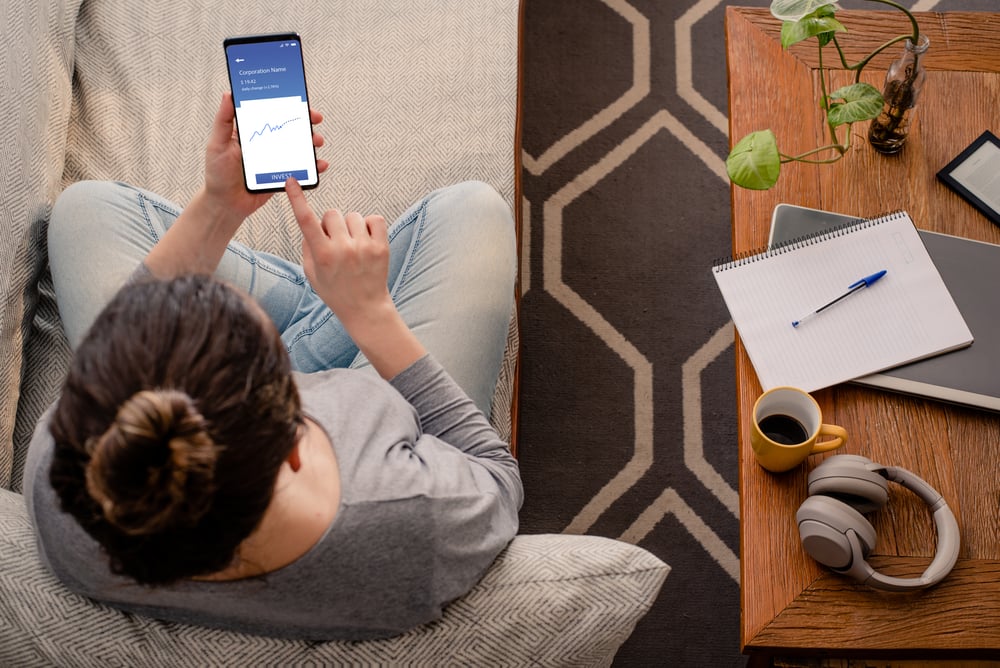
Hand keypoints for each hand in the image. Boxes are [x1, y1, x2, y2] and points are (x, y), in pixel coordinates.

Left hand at [202, 92, 328, 221]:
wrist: (226, 204)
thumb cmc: (217, 173)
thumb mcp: (218, 143)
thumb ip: (223, 120)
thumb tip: (228, 94)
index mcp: (252, 132)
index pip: (272, 113)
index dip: (286, 105)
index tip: (299, 101)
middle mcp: (266, 143)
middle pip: (289, 128)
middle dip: (306, 122)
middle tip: (316, 119)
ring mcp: (276, 159)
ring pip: (298, 147)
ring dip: (311, 142)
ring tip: (317, 142)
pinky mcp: (283, 175)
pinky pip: (301, 169)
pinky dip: (313, 167)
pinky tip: (320, 165)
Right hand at [285, 178, 390, 319]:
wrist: (365, 308)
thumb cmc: (335, 291)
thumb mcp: (311, 273)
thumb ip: (307, 246)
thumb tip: (311, 223)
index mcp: (322, 255)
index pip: (306, 220)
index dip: (296, 198)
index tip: (291, 181)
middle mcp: (342, 249)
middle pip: (332, 214)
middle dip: (331, 224)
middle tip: (336, 243)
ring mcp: (363, 247)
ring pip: (353, 215)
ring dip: (351, 226)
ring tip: (353, 245)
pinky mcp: (381, 247)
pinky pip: (374, 219)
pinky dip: (369, 225)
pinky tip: (366, 240)